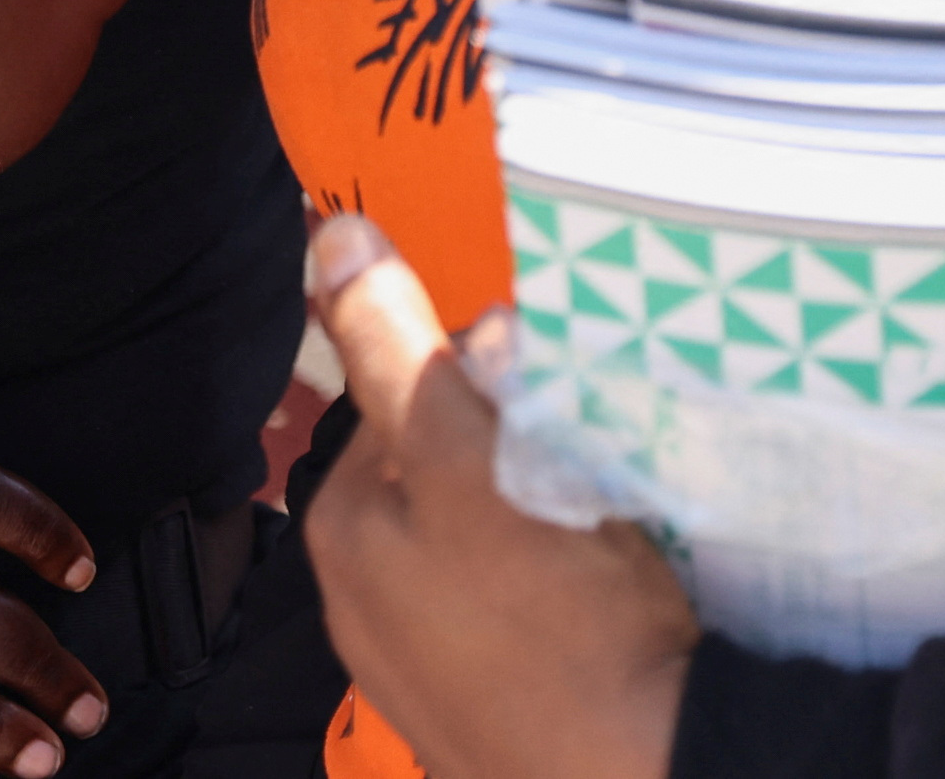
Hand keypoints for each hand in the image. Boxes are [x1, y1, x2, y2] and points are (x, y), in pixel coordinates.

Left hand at [297, 216, 690, 778]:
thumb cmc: (555, 628)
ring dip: (548, 511)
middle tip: (588, 454)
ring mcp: (431, 665)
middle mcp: (367, 599)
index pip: (405, 388)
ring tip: (610, 527)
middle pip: (449, 463)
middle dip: (514, 439)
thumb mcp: (460, 460)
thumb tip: (333, 235)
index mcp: (344, 526)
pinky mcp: (495, 709)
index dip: (484, 369)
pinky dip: (566, 590)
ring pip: (493, 536)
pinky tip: (611, 598)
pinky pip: (528, 610)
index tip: (549, 383)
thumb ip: (394, 349)